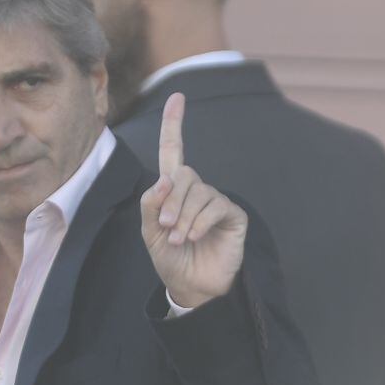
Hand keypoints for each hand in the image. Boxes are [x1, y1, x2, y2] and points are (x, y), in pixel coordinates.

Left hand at [140, 93, 246, 310]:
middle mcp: (197, 191)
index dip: (175, 124)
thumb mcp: (151, 233)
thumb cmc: (171, 259)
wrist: (192, 287)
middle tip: (166, 227)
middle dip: (172, 200)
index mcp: (174, 191)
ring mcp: (216, 201)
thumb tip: (165, 179)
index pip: (174, 152)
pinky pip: (216, 205)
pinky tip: (195, 237)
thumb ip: (152, 205)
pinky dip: (200, 221)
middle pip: (184, 174)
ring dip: (184, 216)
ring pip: (198, 192)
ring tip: (180, 238)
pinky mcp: (233, 215)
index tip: (178, 97)